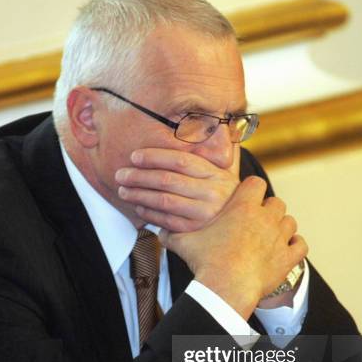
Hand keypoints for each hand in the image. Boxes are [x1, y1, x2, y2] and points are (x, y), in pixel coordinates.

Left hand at [115, 146, 239, 231]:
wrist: (240, 228)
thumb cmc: (222, 197)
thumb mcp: (220, 175)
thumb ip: (203, 158)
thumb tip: (184, 131)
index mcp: (215, 173)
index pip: (181, 160)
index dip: (155, 157)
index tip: (135, 156)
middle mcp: (212, 192)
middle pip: (168, 180)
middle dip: (139, 176)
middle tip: (121, 174)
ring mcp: (204, 213)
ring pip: (164, 200)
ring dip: (139, 194)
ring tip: (123, 190)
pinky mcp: (195, 230)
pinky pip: (166, 220)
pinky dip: (149, 212)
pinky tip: (138, 206)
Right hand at [159, 176, 307, 318]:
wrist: (226, 287)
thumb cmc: (206, 262)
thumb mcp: (184, 243)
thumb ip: (171, 233)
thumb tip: (157, 230)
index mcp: (243, 207)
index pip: (256, 183)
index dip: (252, 189)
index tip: (246, 198)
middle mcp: (265, 217)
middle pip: (276, 201)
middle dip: (268, 209)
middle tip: (256, 221)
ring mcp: (280, 237)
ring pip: (290, 221)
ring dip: (282, 226)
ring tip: (270, 236)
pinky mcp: (288, 257)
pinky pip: (300, 244)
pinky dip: (295, 245)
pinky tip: (286, 249)